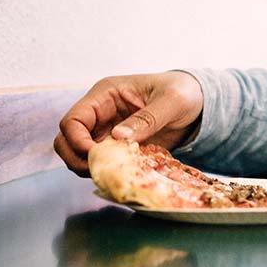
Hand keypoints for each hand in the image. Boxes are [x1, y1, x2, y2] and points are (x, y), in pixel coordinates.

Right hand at [54, 71, 203, 176]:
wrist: (200, 102)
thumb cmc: (185, 92)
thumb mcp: (172, 101)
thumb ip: (147, 118)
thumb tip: (118, 137)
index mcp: (106, 95)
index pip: (73, 119)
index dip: (77, 140)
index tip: (95, 155)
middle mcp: (101, 113)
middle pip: (66, 140)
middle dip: (76, 158)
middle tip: (99, 171)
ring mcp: (107, 131)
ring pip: (79, 154)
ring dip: (88, 167)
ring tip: (111, 174)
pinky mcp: (119, 147)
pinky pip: (102, 162)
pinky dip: (106, 171)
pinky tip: (122, 175)